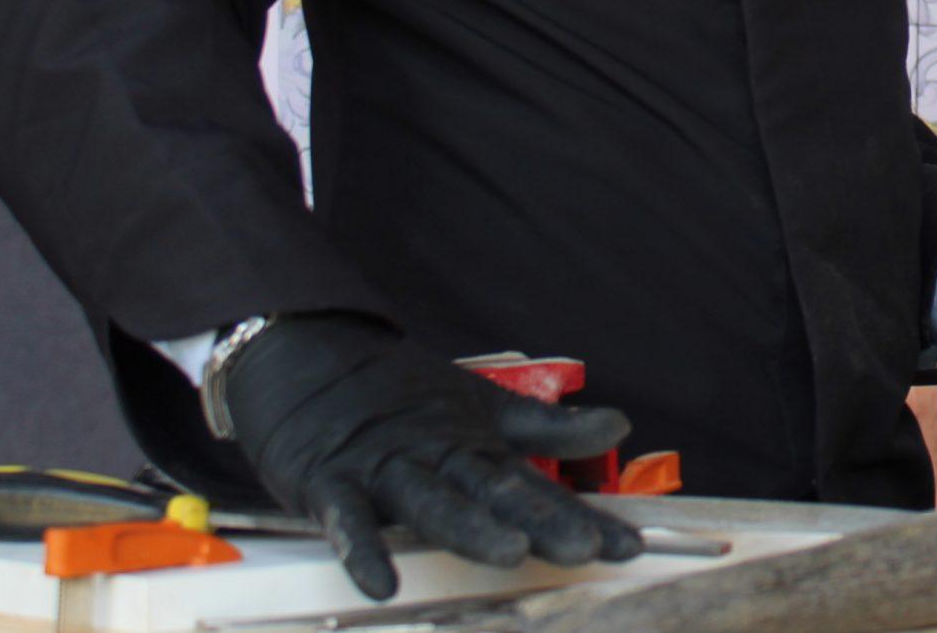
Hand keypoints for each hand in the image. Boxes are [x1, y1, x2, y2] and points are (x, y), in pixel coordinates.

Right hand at [221, 312, 641, 600]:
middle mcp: (438, 456)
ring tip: (510, 552)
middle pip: (494, 493)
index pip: (538, 486)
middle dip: (541, 520)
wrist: (305, 353)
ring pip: (432, 503)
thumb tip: (620, 425)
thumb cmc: (398, 396)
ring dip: (471, 528)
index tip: (631, 545)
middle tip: (585, 548)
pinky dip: (363, 550)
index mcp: (475, 445)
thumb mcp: (479, 407)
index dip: (584, 515)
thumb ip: (547, 429)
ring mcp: (384, 468)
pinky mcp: (330, 482)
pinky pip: (347, 522)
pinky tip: (380, 583)